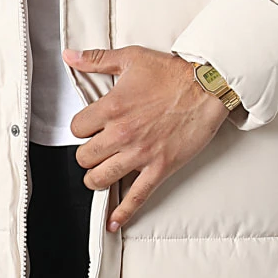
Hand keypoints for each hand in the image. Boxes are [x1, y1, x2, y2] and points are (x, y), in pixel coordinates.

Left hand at [63, 45, 231, 232]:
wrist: (207, 88)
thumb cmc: (172, 73)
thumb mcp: (130, 58)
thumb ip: (96, 60)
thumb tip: (70, 56)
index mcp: (111, 107)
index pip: (76, 129)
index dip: (81, 129)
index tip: (89, 128)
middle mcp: (122, 133)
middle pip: (84, 157)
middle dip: (87, 154)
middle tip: (97, 150)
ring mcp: (140, 154)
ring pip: (100, 179)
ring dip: (97, 178)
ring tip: (101, 173)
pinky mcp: (159, 168)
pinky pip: (136, 196)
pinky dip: (123, 212)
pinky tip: (114, 221)